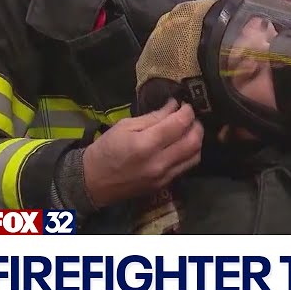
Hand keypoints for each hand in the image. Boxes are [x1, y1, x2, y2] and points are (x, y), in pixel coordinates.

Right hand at [83, 99, 203, 206]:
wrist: (94, 182)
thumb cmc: (106, 149)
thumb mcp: (125, 126)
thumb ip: (153, 117)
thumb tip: (174, 106)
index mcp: (146, 144)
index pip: (179, 124)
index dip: (187, 112)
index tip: (186, 105)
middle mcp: (159, 162)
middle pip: (193, 141)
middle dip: (196, 125)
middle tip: (190, 117)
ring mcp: (164, 176)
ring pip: (195, 156)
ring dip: (197, 140)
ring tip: (189, 131)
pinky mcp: (165, 184)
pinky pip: (186, 167)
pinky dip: (189, 153)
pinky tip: (182, 145)